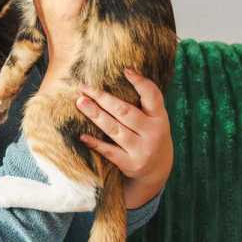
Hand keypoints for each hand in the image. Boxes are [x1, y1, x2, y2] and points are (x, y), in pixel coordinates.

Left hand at [75, 68, 172, 208]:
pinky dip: (95, 143)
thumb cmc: (150, 136)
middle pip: (125, 111)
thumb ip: (144, 103)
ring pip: (114, 129)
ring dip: (95, 114)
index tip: (125, 70)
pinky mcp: (130, 164)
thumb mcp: (155, 120)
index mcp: (160, 118)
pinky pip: (109, 152)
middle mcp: (153, 133)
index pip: (153, 96)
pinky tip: (82, 135)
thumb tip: (123, 73)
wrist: (157, 171)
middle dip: (103, 98)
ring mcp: (142, 150)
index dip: (140, 83)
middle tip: (84, 87)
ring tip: (80, 102)